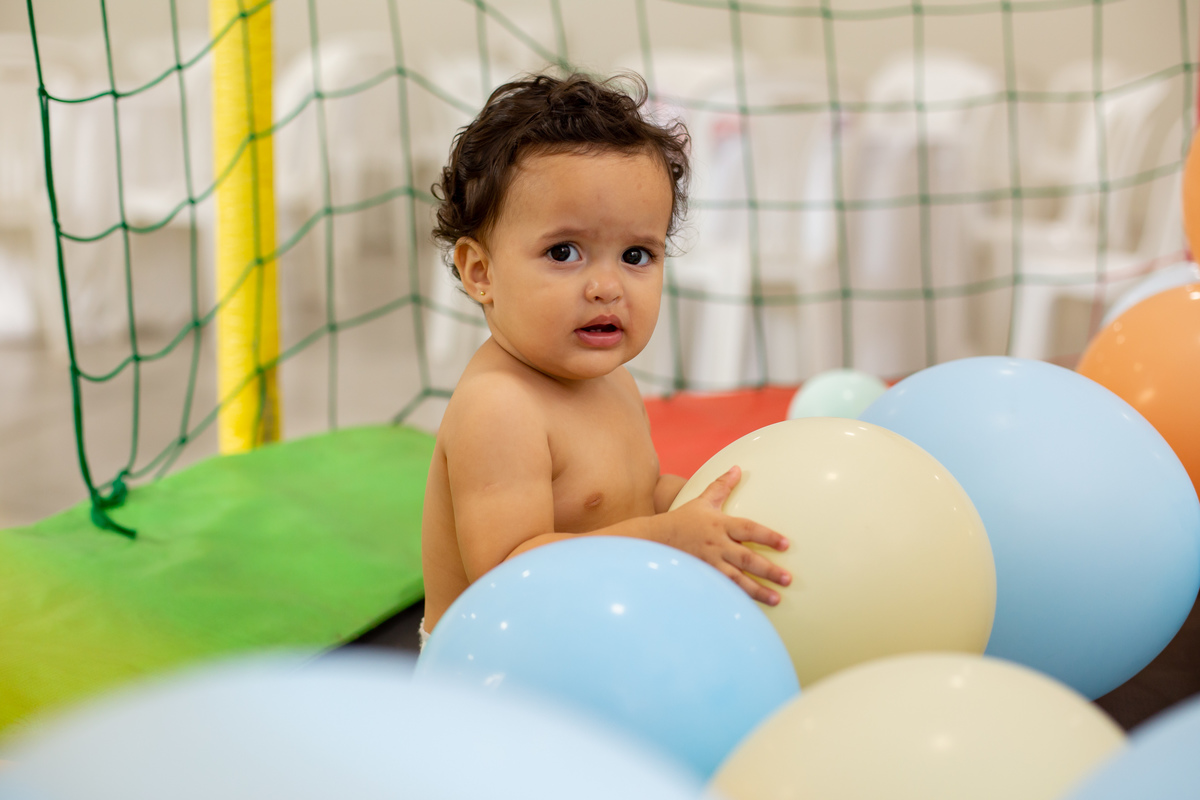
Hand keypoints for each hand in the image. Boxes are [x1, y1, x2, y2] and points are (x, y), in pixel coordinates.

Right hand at [654, 466, 790, 604]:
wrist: (654, 540)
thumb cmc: (682, 520)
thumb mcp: (702, 501)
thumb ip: (722, 486)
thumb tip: (738, 468)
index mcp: (720, 525)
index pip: (748, 529)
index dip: (767, 536)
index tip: (785, 544)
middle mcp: (717, 545)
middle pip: (746, 558)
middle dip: (768, 570)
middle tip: (787, 579)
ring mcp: (709, 564)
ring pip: (736, 579)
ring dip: (757, 590)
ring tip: (776, 599)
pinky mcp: (702, 578)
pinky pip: (722, 590)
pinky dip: (736, 599)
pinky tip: (751, 608)